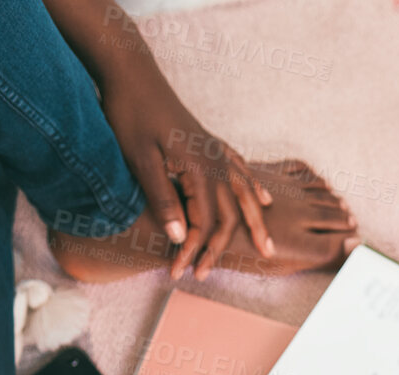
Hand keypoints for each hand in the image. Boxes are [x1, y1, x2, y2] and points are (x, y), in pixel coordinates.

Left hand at [99, 83, 275, 278]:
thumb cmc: (130, 115)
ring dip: (256, 224)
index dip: (192, 251)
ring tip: (268, 248)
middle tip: (205, 275)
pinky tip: (263, 199)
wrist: (133, 76)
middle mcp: (215, 162)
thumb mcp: (140, 160)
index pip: (204, 223)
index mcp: (199, 169)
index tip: (177, 271)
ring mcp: (216, 152)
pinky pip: (242, 170)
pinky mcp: (211, 144)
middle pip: (229, 216)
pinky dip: (254, 188)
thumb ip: (162, 199)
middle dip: (219, 249)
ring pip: (245, 195)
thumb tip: (179, 238)